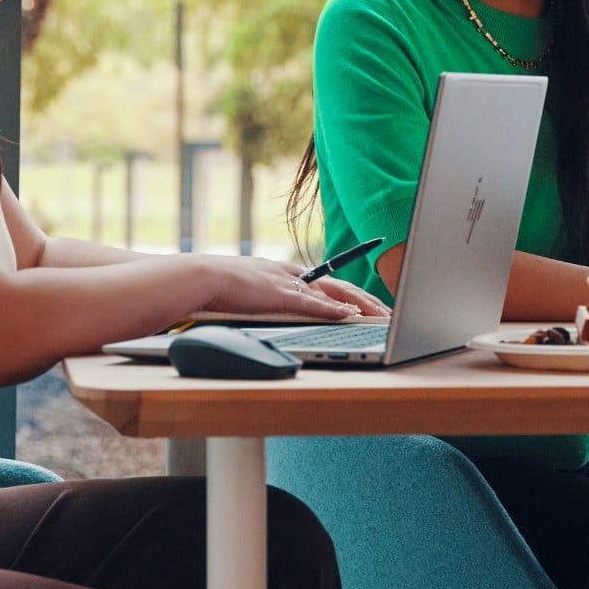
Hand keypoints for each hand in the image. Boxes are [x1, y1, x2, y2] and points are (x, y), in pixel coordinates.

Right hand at [194, 255, 387, 318]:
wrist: (201, 277)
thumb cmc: (219, 286)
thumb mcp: (251, 289)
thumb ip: (268, 297)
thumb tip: (278, 307)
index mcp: (287, 273)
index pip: (328, 281)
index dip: (352, 290)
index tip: (371, 299)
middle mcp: (293, 275)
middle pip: (339, 285)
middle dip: (366, 299)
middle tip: (387, 312)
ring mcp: (288, 283)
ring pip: (333, 293)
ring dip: (359, 305)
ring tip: (380, 315)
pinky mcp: (280, 295)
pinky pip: (313, 303)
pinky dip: (333, 308)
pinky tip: (349, 314)